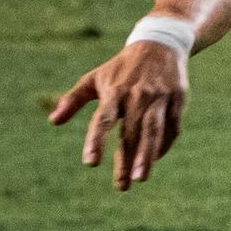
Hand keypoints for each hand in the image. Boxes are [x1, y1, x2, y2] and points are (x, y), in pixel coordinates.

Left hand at [48, 37, 189, 189]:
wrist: (159, 43)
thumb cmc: (121, 67)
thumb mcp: (95, 78)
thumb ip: (73, 100)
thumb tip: (52, 121)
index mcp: (114, 91)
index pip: (103, 119)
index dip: (96, 140)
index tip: (91, 163)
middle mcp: (137, 95)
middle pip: (130, 132)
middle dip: (125, 160)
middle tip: (121, 186)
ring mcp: (159, 97)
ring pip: (153, 131)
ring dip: (147, 156)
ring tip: (140, 178)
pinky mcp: (177, 99)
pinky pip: (172, 128)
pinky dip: (163, 145)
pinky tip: (153, 159)